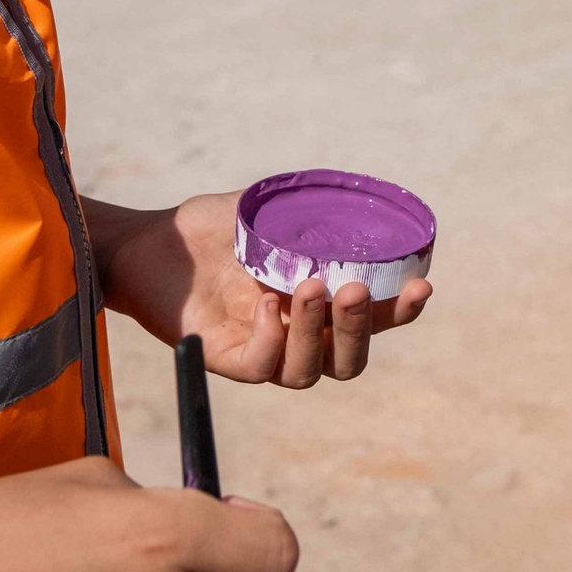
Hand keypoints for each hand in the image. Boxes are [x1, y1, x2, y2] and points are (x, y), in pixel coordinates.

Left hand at [89, 190, 431, 387]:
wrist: (150, 241)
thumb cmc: (210, 227)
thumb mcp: (269, 210)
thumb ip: (312, 212)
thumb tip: (361, 200)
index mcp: (320, 304)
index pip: (374, 319)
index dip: (401, 311)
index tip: (421, 285)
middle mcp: (298, 335)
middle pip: (350, 358)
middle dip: (363, 327)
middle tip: (355, 288)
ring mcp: (264, 350)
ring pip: (310, 370)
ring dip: (318, 333)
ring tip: (311, 287)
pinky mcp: (225, 358)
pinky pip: (262, 366)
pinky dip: (272, 339)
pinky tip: (265, 303)